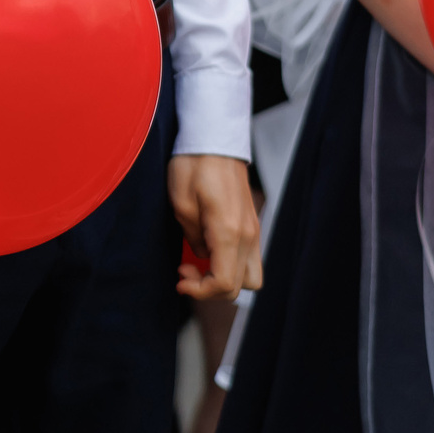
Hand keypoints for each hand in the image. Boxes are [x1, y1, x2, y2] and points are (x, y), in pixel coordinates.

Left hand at [169, 154, 260, 299]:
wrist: (214, 140)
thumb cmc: (194, 167)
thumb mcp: (180, 204)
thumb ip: (192, 238)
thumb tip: (200, 254)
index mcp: (230, 233)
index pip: (225, 283)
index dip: (201, 292)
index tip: (180, 281)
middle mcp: (248, 236)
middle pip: (242, 287)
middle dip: (211, 289)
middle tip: (184, 271)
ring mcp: (253, 231)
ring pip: (251, 276)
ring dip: (225, 278)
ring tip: (198, 263)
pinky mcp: (251, 225)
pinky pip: (248, 258)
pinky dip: (230, 264)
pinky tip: (207, 248)